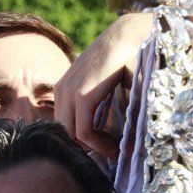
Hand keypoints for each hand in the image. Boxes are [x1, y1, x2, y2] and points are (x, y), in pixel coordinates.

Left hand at [54, 13, 153, 157]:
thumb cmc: (124, 60)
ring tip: (116, 152)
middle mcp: (61, 91)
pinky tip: (115, 146)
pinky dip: (99, 145)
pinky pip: (84, 133)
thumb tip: (110, 141)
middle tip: (112, 155)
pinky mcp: (82, 97)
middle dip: (89, 149)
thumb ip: (102, 111)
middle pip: (67, 134)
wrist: (130, 37)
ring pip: (74, 137)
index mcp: (64, 89)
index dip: (84, 142)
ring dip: (96, 149)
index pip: (65, 126)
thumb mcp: (106, 87)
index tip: (106, 149)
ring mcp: (69, 94)